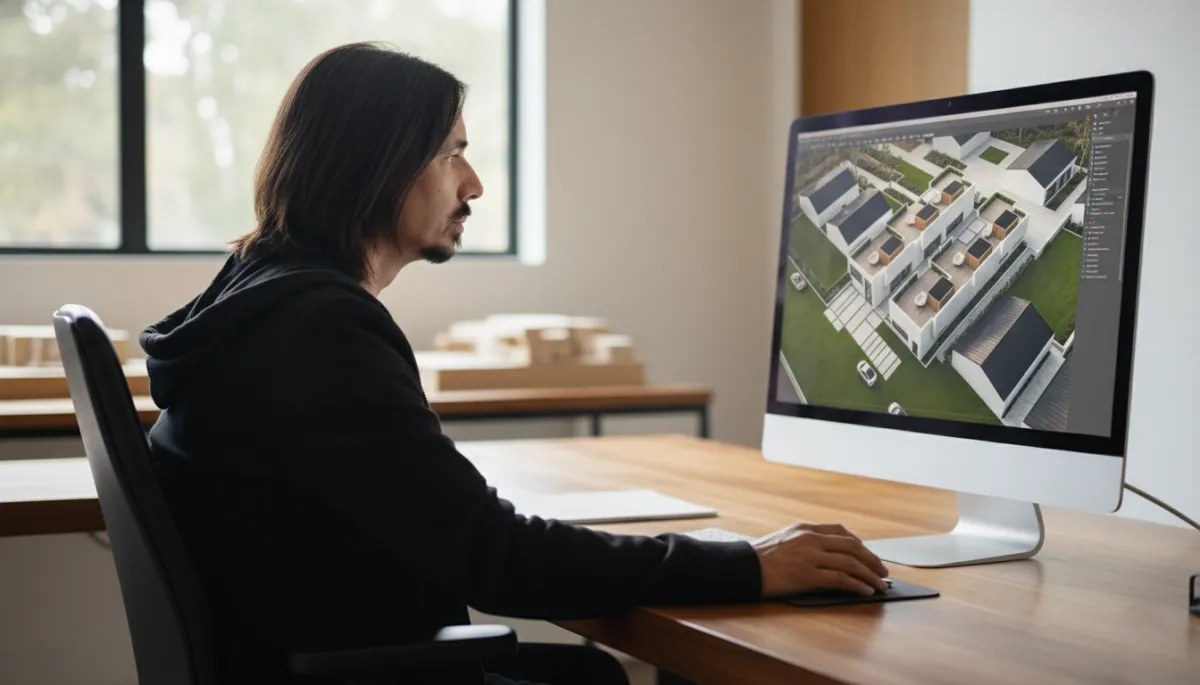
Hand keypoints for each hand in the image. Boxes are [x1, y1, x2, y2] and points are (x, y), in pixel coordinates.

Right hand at [752, 523, 888, 596]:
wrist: (741, 568)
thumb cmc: (758, 559)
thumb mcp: (782, 540)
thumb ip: (803, 543)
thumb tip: (824, 556)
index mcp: (804, 528)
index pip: (840, 531)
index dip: (858, 543)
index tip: (867, 553)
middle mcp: (810, 539)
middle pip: (851, 546)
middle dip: (872, 559)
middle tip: (882, 571)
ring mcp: (810, 556)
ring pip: (850, 563)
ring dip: (870, 575)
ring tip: (879, 584)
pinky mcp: (808, 575)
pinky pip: (840, 579)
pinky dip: (857, 585)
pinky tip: (865, 591)